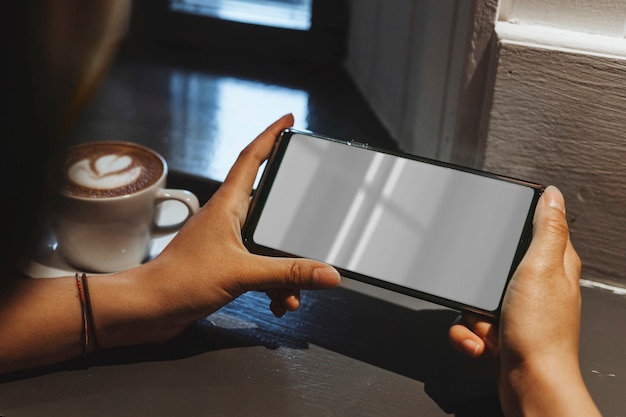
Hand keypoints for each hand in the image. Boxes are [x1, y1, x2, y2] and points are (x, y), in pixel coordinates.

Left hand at [106, 114, 340, 342]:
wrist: (148, 310)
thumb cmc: (179, 281)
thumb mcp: (243, 273)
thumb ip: (289, 273)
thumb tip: (328, 273)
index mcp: (227, 205)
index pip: (251, 158)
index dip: (271, 135)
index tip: (288, 121)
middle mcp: (227, 218)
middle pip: (269, 204)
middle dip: (293, 220)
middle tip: (314, 217)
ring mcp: (226, 242)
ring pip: (268, 245)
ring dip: (286, 268)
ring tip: (294, 292)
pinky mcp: (225, 266)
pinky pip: (261, 268)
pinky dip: (274, 285)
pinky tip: (279, 303)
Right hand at [448, 186, 599, 415]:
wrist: (529, 384)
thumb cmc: (540, 333)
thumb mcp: (541, 267)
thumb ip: (547, 229)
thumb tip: (553, 195)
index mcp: (554, 265)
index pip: (537, 229)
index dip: (516, 224)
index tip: (495, 226)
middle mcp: (537, 287)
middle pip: (494, 264)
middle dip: (479, 280)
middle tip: (488, 292)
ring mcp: (517, 311)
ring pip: (476, 295)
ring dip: (472, 314)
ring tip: (487, 325)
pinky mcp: (501, 332)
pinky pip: (470, 323)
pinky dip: (470, 334)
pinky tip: (483, 342)